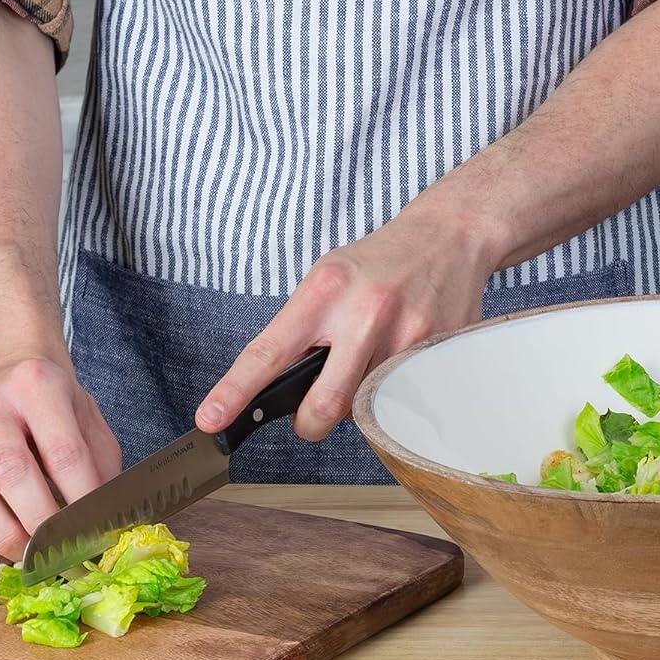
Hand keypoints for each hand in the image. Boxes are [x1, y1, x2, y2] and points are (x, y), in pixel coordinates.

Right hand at [0, 355, 122, 562]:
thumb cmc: (49, 404)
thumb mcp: (86, 418)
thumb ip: (100, 464)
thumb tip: (107, 519)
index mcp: (38, 387)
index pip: (64, 453)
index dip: (82, 499)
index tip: (96, 532)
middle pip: (12, 474)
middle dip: (42, 524)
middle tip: (64, 553)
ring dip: (4, 537)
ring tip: (32, 556)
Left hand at [196, 206, 496, 441]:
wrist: (449, 236)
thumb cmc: (378, 262)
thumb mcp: (328, 278)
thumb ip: (304, 327)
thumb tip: (275, 384)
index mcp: (325, 291)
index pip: (270, 351)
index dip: (235, 391)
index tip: (210, 419)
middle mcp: (364, 313)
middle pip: (324, 404)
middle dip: (309, 424)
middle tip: (308, 417)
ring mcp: (405, 335)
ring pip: (364, 407)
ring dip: (355, 402)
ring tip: (365, 365)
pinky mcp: (435, 352)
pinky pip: (399, 398)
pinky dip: (389, 392)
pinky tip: (397, 360)